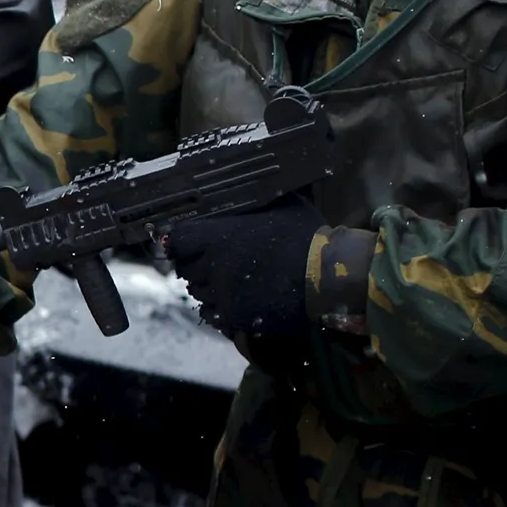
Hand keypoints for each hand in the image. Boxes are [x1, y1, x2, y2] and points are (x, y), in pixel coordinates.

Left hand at [164, 194, 323, 338]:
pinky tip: (238, 297)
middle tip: (216, 260)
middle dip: (197, 262)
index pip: (178, 239)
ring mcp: (222, 295)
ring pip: (197, 291)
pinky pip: (213, 312)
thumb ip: (253, 200)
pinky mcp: (234, 317)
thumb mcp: (282, 204)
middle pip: (185, 267)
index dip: (182, 239)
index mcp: (219, 236)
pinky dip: (220, 306)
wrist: (329, 278)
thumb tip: (240, 189)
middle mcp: (214, 267)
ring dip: (208, 285)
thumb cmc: (308, 237)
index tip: (190, 240)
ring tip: (231, 279)